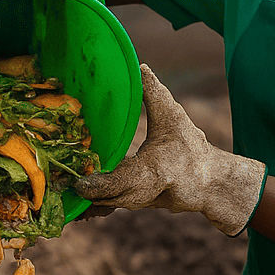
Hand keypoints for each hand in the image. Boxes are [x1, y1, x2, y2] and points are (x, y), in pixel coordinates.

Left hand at [73, 64, 265, 235]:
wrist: (210, 182)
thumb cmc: (189, 147)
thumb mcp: (174, 116)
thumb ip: (154, 93)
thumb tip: (140, 67)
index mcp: (157, 171)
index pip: (124, 182)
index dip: (101, 185)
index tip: (79, 183)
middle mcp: (149, 193)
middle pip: (113, 198)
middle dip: (89, 194)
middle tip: (64, 184)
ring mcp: (143, 203)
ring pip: (111, 205)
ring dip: (89, 200)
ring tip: (65, 190)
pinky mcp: (138, 207)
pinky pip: (113, 206)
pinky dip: (96, 203)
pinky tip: (78, 197)